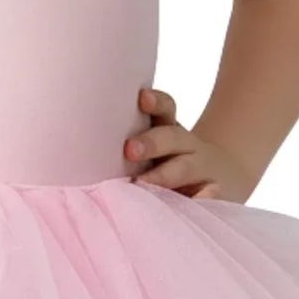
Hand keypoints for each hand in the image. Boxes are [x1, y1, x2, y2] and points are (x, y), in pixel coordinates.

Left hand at [124, 87, 254, 202]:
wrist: (223, 178)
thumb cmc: (168, 164)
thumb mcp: (151, 150)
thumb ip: (124, 148)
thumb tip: (75, 153)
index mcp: (167, 129)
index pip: (164, 108)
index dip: (154, 102)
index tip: (141, 98)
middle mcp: (186, 145)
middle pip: (171, 137)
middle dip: (150, 142)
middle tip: (129, 150)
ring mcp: (202, 168)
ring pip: (185, 167)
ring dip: (164, 175)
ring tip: (143, 183)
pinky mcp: (216, 192)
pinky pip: (210, 196)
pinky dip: (205, 198)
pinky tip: (198, 199)